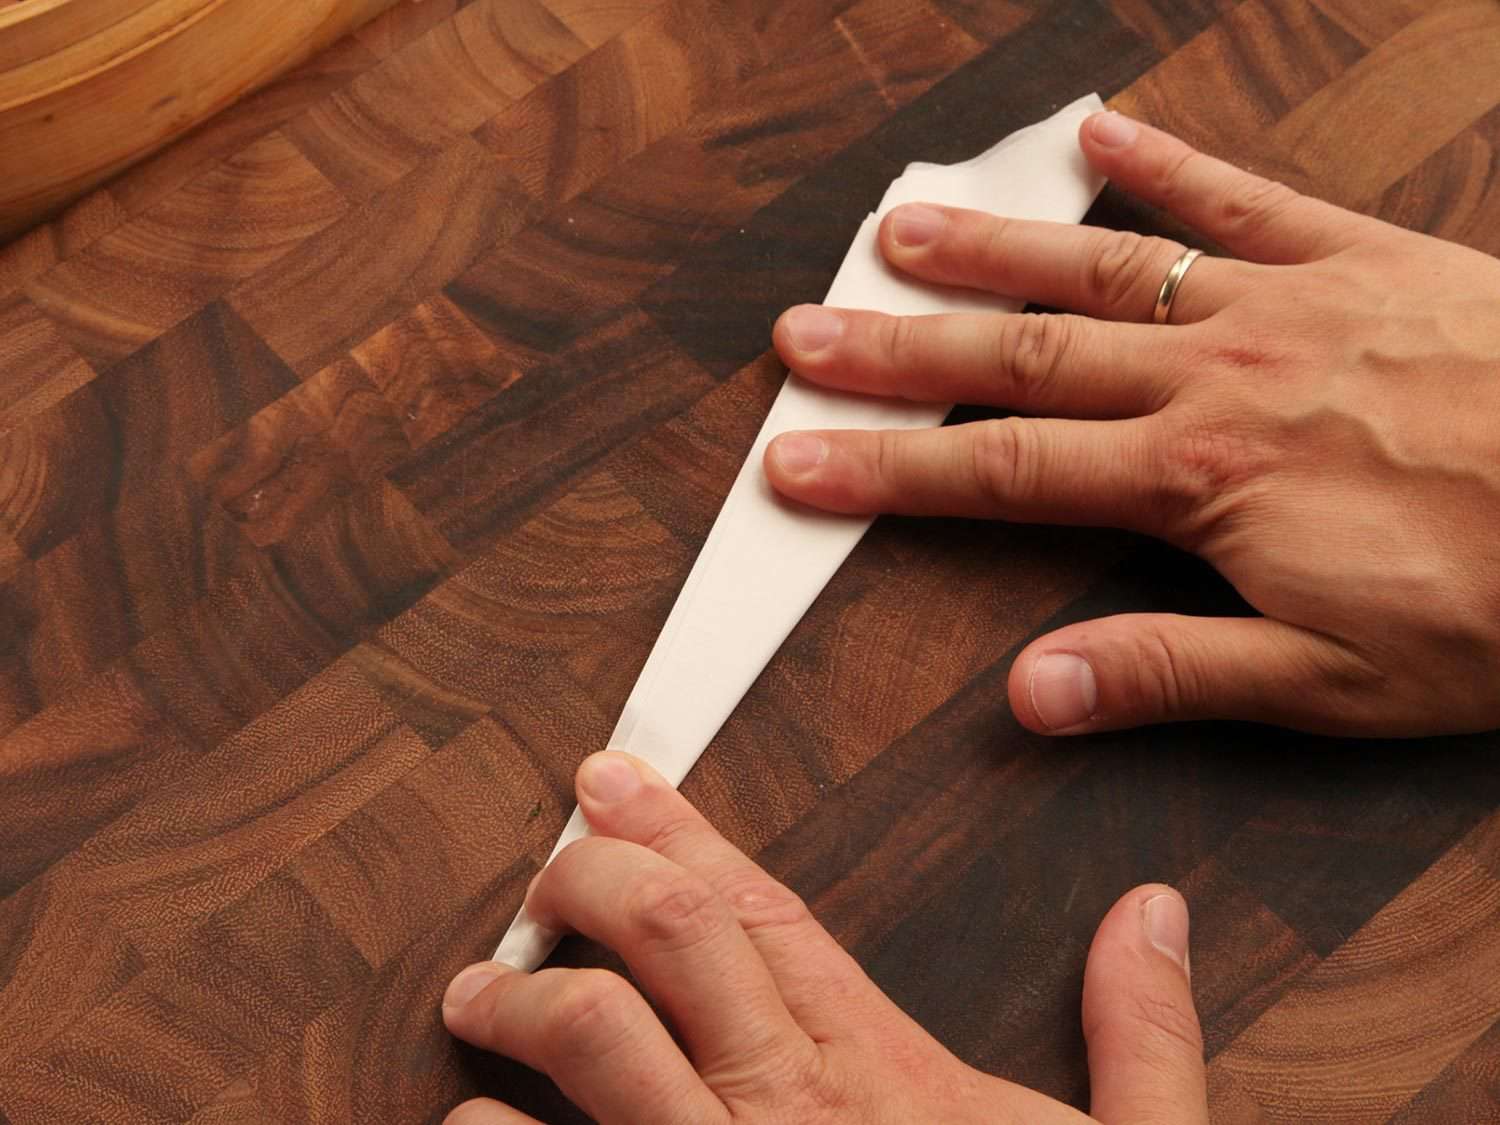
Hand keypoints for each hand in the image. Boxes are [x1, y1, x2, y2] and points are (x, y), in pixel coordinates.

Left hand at [442, 752, 1207, 1123]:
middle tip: (546, 871)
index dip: (681, 829)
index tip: (612, 780)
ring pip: (595, 1044)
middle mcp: (790, 1110)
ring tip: (476, 995)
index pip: (764, 910)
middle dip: (589, 878)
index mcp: (884, 1075)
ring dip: (518, 1004)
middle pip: (667, 938)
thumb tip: (1149, 915)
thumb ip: (1143, 1037)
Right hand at [764, 111, 1499, 737]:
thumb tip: (1029, 692)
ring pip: (1102, 269)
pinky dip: (1164, 164)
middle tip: (804, 333)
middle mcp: (1216, 375)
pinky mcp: (1361, 258)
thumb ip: (1170, 674)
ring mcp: (1283, 303)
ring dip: (990, 250)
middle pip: (1019, 356)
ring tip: (897, 229)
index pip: (999, 472)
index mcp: (1197, 480)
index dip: (886, 467)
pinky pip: (1241, 198)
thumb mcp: (1332, 683)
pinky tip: (1095, 137)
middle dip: (898, 347)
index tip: (797, 461)